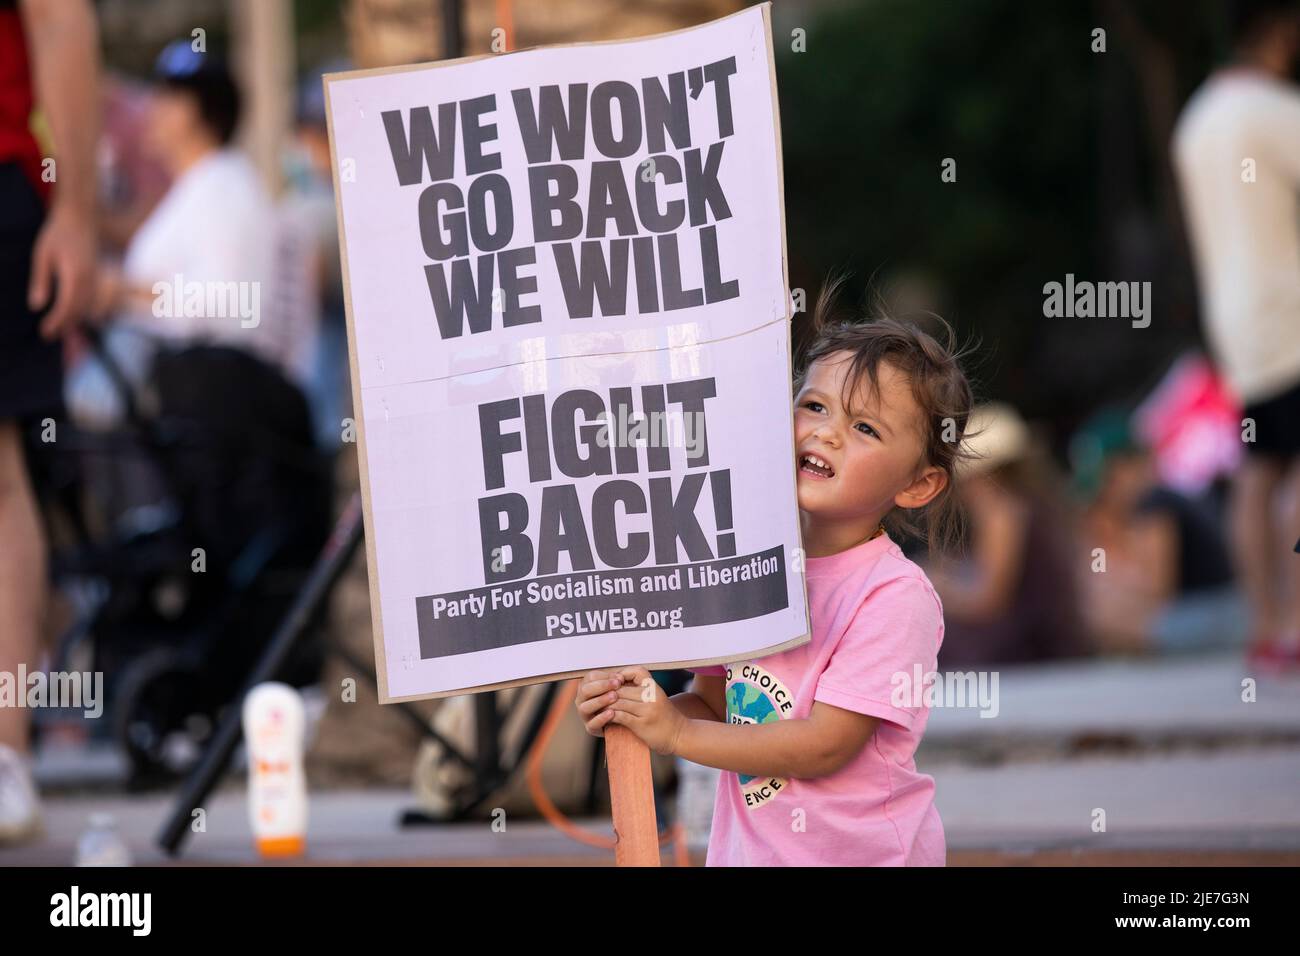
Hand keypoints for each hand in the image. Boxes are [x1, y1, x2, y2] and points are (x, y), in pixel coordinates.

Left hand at [29, 202, 96, 338]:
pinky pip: (91, 298)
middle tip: (48, 336)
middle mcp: (89, 280)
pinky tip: (71, 312)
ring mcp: (96, 277)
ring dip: (73, 319)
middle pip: (78, 310)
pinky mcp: (97, 275)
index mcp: (75, 275)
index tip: (44, 332)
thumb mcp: (42, 255)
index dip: (56, 321)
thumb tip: (36, 306)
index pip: (67, 306)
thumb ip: (40, 281)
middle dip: (64, 324)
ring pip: (87, 306)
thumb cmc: (58, 233)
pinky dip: (81, 309)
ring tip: (58, 328)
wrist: (81, 217)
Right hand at [574, 670, 624, 737]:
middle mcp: (582, 700)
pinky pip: (592, 724)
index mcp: (587, 686)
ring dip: (600, 700)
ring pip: (585, 707)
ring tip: (614, 697)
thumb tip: (620, 677)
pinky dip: (601, 718)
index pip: (590, 677)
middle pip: (585, 690)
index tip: (619, 678)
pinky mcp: (590, 728)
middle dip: (602, 686)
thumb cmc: (620, 700)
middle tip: (617, 685)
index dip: (605, 676)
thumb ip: (618, 680)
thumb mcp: (619, 687)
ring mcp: (585, 714)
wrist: (623, 720)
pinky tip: (612, 713)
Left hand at [601, 665, 686, 756]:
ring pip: (618, 702)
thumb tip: (616, 683)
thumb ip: (641, 689)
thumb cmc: (665, 715)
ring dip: (605, 705)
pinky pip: (620, 716)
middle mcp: (651, 696)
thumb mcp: (656, 696)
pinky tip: (605, 718)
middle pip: (622, 689)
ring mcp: (647, 710)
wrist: (679, 734)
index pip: (636, 671)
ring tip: (597, 708)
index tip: (613, 682)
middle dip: (607, 693)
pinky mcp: (641, 724)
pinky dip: (610, 716)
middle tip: (595, 696)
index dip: (622, 674)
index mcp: (654, 687)